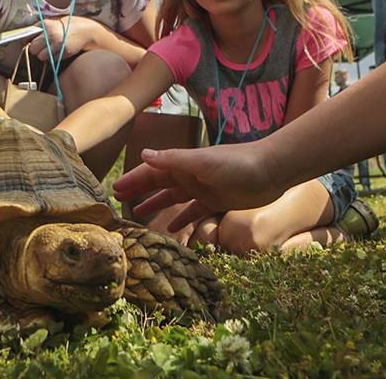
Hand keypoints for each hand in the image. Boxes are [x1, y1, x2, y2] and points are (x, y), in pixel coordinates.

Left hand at [29, 17, 97, 62]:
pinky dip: (53, 58)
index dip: (27, 41)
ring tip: (50, 50)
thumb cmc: (66, 26)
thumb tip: (26, 39)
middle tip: (41, 48)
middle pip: (33, 49)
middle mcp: (51, 34)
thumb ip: (39, 29)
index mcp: (46, 25)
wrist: (84, 31)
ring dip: (44, 55)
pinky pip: (51, 59)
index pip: (28, 36)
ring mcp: (58, 44)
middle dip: (35, 50)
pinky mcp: (64, 52)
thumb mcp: (52, 22)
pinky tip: (58, 51)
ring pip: (41, 56)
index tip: (28, 44)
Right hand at [112, 143, 285, 231]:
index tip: (114, 190)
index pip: (150, 172)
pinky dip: (181, 219)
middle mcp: (189, 175)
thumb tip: (143, 155)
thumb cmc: (237, 162)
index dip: (132, 180)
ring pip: (172, 199)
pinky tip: (171, 230)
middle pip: (158, 185)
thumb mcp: (201, 161)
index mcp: (182, 164)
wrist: (271, 170)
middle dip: (139, 192)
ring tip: (137, 216)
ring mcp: (202, 188)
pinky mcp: (215, 201)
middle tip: (117, 203)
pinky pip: (192, 212)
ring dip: (155, 205)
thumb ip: (173, 160)